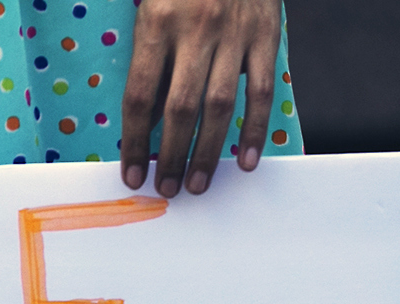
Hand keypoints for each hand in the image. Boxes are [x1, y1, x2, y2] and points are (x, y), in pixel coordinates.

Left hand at [120, 0, 282, 197]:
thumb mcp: (152, 9)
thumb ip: (150, 60)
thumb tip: (145, 122)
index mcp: (158, 22)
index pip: (141, 95)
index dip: (135, 141)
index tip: (133, 174)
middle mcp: (197, 29)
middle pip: (181, 108)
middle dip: (172, 156)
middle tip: (167, 189)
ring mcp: (235, 34)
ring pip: (220, 106)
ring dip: (208, 151)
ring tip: (198, 184)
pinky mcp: (266, 35)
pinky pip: (262, 91)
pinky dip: (255, 130)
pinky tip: (247, 160)